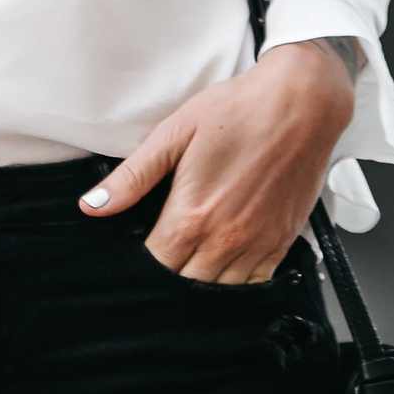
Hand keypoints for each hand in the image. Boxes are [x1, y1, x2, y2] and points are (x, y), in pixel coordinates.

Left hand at [79, 39, 362, 283]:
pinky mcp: (282, 242)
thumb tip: (92, 206)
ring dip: (201, 280)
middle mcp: (225, 239)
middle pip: (185, 285)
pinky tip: (224, 259)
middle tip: (164, 251)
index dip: (142, 265)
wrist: (301, 102)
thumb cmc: (237, 110)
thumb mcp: (174, 134)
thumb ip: (133, 177)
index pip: (155, 266)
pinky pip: (254, 283)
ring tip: (191, 257)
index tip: (139, 251)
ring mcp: (257, 245)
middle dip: (169, 275)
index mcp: (191, 216)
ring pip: (219, 291)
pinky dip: (236, 280)